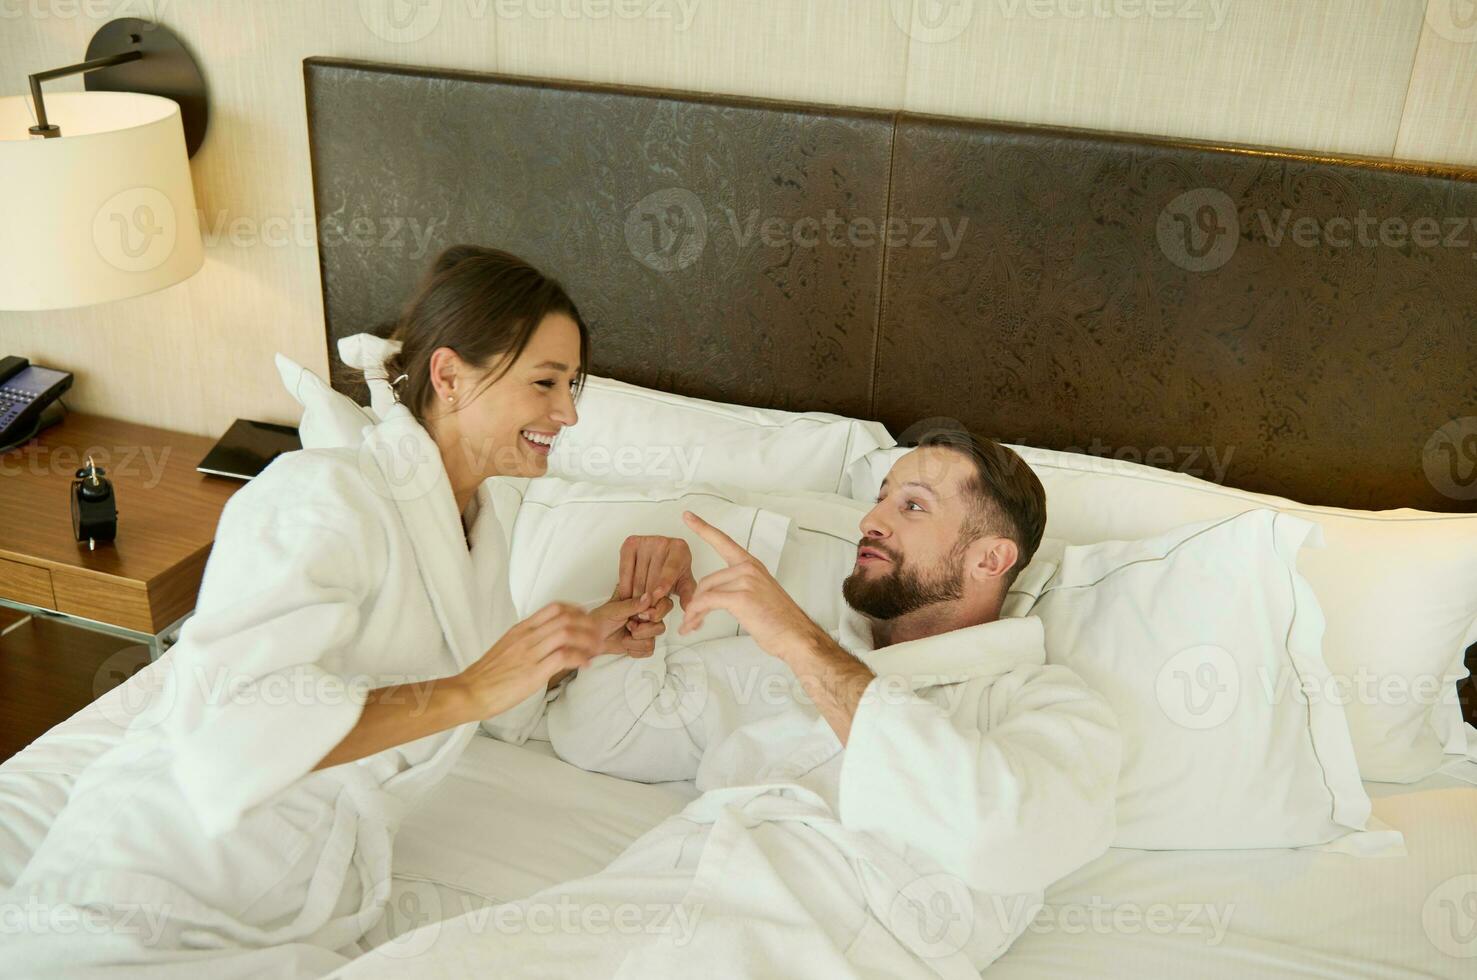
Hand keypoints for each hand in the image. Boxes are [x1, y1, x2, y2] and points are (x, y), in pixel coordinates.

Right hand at [452, 602, 603, 717]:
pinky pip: (563, 656)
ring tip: (596, 649)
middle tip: (598, 635)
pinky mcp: (533, 672)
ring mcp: (530, 653)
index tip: (587, 618)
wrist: (470, 691)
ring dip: (588, 640)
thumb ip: (527, 641)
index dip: (577, 610)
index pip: (554, 608)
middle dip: (588, 625)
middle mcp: (527, 637)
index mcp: (521, 630)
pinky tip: (586, 664)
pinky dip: (580, 658)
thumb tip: (547, 642)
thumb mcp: (508, 648)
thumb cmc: (488, 675)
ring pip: (567, 634)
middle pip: (566, 618)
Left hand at [590, 590, 673, 657]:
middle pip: (660, 626)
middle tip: (629, 625)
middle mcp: (647, 617)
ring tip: (625, 635)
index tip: (642, 615)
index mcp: (642, 603)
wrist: (592, 638)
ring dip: (635, 640)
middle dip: (642, 629)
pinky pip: (648, 650)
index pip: (664, 604)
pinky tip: (626, 643)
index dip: (657, 612)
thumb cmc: (600, 619)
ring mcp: (646, 631)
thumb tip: (647, 597)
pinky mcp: (642, 644)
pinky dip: (634, 649)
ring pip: (653, 640)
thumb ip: (632, 604)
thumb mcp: (614, 609)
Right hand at [617, 535, 695, 612]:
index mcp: (680, 549)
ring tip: (638, 607)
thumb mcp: (684, 584)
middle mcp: (663, 542)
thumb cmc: (675, 572)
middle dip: (649, 598)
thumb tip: (689, 608)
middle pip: (652, 576)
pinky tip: (628, 595)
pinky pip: (624, 569)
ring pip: (638, 576)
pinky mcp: (630, 543)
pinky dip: (625, 585)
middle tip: (647, 612)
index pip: (671, 568)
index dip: (664, 582)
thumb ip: (688, 596)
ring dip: (636, 596)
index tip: (657, 594)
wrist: (661, 558)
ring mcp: (645, 541)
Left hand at [678, 511, 825, 661]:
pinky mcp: (741, 597)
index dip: (703, 527)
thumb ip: (739, 588)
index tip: (688, 516)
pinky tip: (692, 624)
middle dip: (696, 602)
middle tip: (690, 619)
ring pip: (705, 592)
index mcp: (752, 565)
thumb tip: (715, 597)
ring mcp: (746, 580)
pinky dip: (695, 614)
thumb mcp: (759, 595)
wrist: (795, 636)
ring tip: (691, 625)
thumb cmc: (779, 621)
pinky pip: (707, 602)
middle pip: (707, 580)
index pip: (724, 541)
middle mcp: (748, 568)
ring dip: (694, 611)